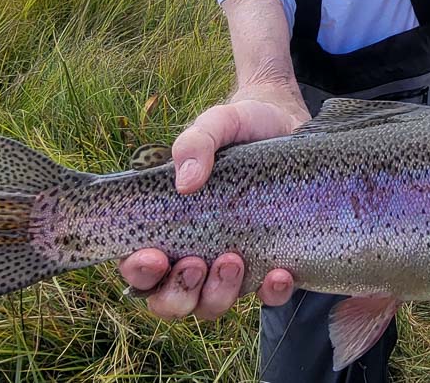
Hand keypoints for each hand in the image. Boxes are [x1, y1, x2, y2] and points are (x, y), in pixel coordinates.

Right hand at [119, 100, 300, 319]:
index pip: (139, 267)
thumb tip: (185, 183)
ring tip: (234, 260)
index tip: (153, 256)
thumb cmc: (241, 126)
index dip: (139, 273)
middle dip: (178, 293)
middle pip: (169, 301)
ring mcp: (233, 263)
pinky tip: (278, 272)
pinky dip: (271, 293)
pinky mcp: (271, 263)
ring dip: (219, 294)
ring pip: (212, 306)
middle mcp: (195, 251)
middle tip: (196, 263)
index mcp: (168, 225)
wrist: (290, 123)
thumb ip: (195, 143)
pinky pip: (267, 297)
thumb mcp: (216, 124)